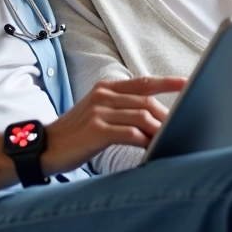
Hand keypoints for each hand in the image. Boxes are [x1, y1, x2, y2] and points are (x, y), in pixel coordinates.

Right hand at [42, 76, 185, 174]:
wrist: (45, 147)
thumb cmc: (74, 134)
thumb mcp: (96, 113)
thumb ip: (120, 109)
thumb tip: (150, 117)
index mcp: (105, 88)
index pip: (142, 82)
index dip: (166, 82)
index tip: (186, 83)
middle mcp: (103, 96)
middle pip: (146, 101)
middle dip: (166, 116)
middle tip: (179, 128)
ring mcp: (100, 112)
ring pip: (141, 117)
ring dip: (158, 130)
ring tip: (168, 140)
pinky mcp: (97, 130)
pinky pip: (131, 134)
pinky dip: (145, 142)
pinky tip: (152, 149)